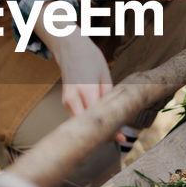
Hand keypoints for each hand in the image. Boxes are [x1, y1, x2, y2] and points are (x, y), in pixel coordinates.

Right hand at [36, 17, 125, 142]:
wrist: (70, 47)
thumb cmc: (90, 58)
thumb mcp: (104, 74)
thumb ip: (108, 95)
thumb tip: (115, 113)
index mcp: (86, 89)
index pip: (98, 116)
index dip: (109, 128)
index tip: (120, 138)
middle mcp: (73, 98)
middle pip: (87, 125)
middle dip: (102, 134)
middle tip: (118, 138)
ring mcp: (67, 101)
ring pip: (81, 124)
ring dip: (95, 130)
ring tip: (112, 134)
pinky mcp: (65, 102)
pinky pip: (77, 118)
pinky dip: (88, 124)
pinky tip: (100, 125)